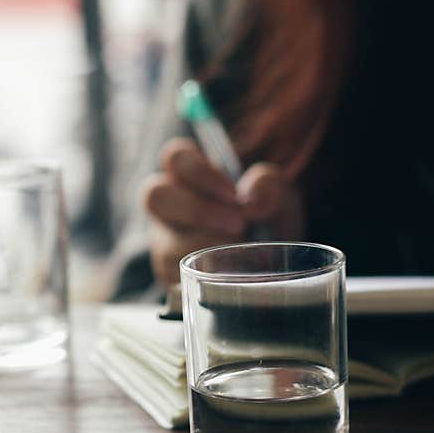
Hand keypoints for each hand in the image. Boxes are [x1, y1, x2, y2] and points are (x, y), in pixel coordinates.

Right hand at [143, 138, 304, 284]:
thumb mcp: (279, 198)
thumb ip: (271, 187)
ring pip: (165, 242)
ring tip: (240, 253)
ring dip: (207, 248)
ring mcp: (163, 241)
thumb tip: (255, 197)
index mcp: (189, 176)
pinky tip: (230, 273)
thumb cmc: (266, 223)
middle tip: (238, 225)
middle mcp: (168, 206)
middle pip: (154, 195)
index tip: (234, 193)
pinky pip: (175, 275)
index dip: (200, 172)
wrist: (270, 269)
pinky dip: (207, 275)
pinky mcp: (167, 274)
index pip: (175, 157)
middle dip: (198, 210)